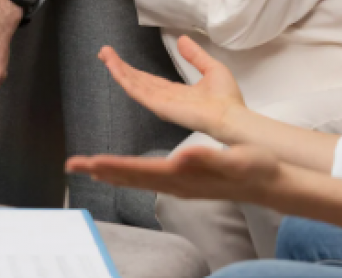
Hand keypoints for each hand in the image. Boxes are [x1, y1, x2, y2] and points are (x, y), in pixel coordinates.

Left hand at [66, 143, 280, 205]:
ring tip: (88, 167)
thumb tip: (182, 157)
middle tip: (72, 165)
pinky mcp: (185, 181)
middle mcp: (177, 183)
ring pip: (137, 179)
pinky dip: (129, 173)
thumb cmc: (254, 167)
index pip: (140, 171)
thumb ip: (208, 159)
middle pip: (131, 178)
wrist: (269, 182)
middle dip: (101, 171)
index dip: (113, 166)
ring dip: (111, 172)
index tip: (89, 162)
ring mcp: (180, 184)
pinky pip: (148, 177)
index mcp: (183, 176)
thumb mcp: (234, 159)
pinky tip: (124, 171)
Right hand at [99, 35, 245, 140]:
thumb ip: (195, 55)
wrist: (231, 116)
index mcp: (176, 93)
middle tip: (104, 52)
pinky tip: (114, 67)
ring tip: (104, 54)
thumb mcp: (211, 68)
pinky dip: (123, 77)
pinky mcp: (159, 105)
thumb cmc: (227, 99)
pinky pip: (137, 90)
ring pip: (133, 84)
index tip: (120, 58)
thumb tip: (182, 39)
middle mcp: (164, 99)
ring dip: (117, 69)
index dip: (134, 69)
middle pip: (137, 81)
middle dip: (120, 67)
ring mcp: (160, 103)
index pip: (150, 80)